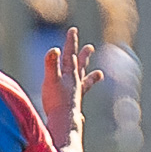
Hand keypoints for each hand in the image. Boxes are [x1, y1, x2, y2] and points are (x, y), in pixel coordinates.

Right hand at [41, 26, 101, 146]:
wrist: (63, 121)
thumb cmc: (56, 101)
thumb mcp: (50, 80)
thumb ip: (51, 64)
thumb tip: (54, 49)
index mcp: (69, 75)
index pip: (69, 55)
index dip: (71, 42)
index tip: (73, 30)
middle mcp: (75, 83)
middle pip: (80, 66)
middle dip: (83, 56)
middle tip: (90, 47)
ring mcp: (76, 94)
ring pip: (85, 82)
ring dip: (91, 77)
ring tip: (99, 74)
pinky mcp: (74, 106)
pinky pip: (81, 102)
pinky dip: (83, 105)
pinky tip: (86, 110)